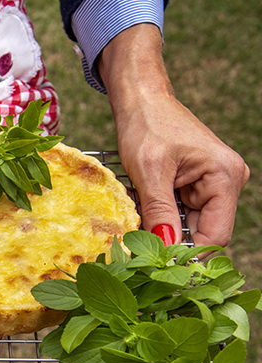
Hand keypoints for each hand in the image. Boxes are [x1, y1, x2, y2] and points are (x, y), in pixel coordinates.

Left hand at [100, 24, 248, 247]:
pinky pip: (178, 212)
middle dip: (170, 238)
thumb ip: (159, 211)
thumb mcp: (148, 172)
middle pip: (201, 231)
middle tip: (137, 238)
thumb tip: (164, 247)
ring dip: (161, 225)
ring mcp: (212, 184)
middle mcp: (226, 182)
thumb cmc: (146, 125)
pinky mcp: (195, 184)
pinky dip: (158, 213)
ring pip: (186, 224)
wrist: (140, 100)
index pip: (215, 235)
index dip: (187, 252)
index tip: (155, 262)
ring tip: (136, 213)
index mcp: (225, 177)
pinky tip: (141, 203)